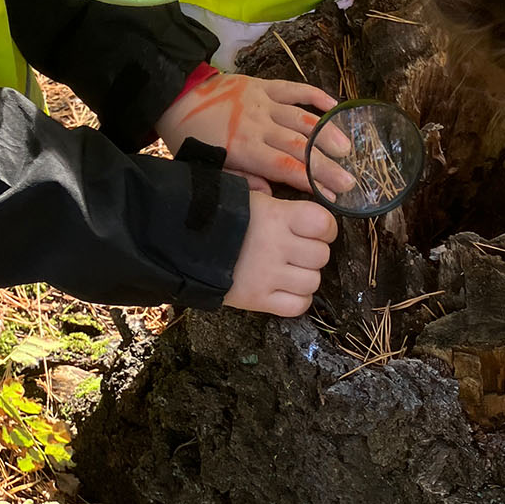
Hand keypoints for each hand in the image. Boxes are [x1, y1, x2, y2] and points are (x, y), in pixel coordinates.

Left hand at [157, 73, 353, 195]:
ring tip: (347, 149)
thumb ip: (240, 180)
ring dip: (327, 133)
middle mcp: (259, 125)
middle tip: (351, 181)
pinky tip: (335, 107)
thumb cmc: (192, 139)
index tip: (333, 196)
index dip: (312, 182)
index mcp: (244, 149)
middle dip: (328, 165)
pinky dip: (316, 97)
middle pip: (300, 147)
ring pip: (303, 118)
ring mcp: (263, 102)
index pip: (286, 168)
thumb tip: (269, 192)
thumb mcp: (209, 168)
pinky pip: (295, 89)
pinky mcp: (264, 85)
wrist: (176, 96)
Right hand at [224, 193, 337, 315]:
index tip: (317, 230)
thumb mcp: (250, 198)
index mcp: (276, 216)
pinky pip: (297, 306)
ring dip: (305, 276)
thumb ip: (279, 206)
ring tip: (288, 269)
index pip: (323, 224)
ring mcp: (267, 275)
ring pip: (313, 282)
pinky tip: (285, 289)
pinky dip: (297, 299)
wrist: (178, 241)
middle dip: (313, 253)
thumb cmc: (216, 215)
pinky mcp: (257, 299)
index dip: (325, 228)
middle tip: (297, 250)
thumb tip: (303, 215)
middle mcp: (276, 246)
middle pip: (321, 255)